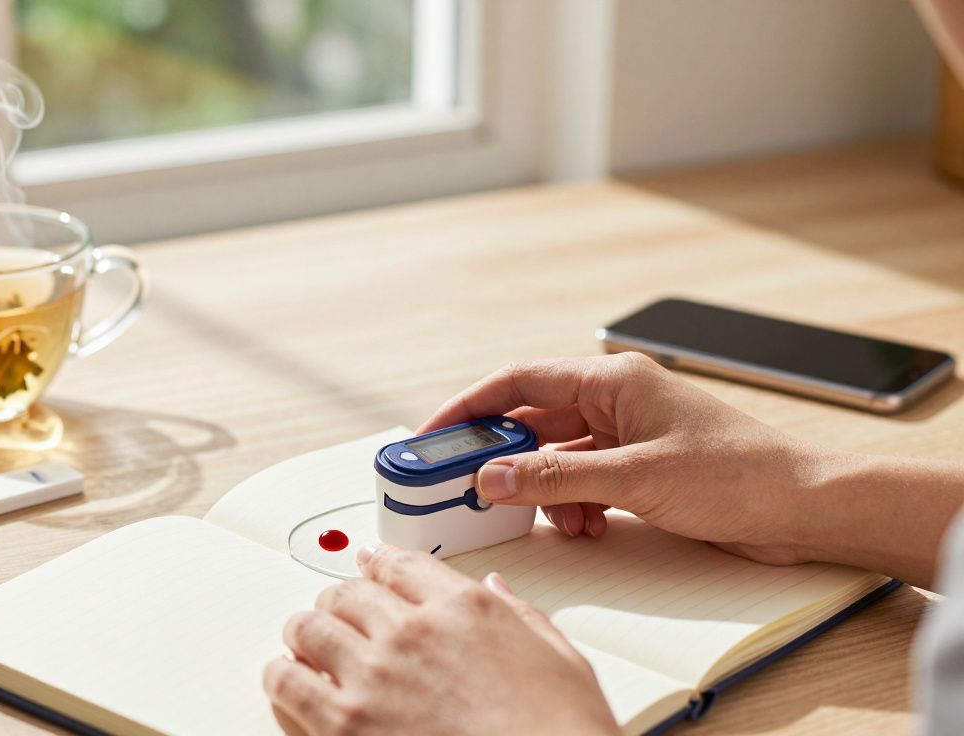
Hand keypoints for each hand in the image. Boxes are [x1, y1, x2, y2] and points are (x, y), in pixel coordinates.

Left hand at [263, 545, 618, 735]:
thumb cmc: (561, 734)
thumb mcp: (560, 660)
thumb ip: (520, 616)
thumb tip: (498, 589)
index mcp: (465, 608)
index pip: (399, 564)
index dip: (376, 563)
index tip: (366, 567)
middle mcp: (412, 631)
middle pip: (347, 592)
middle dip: (341, 603)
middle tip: (338, 616)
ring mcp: (374, 677)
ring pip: (308, 627)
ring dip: (306, 635)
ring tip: (305, 647)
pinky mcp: (345, 725)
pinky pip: (287, 682)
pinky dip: (282, 677)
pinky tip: (288, 681)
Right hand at [419, 353, 831, 565]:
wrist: (805, 507)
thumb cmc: (739, 475)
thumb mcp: (634, 478)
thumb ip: (555, 477)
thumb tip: (492, 476)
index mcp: (612, 380)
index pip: (518, 381)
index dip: (469, 406)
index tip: (434, 434)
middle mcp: (615, 400)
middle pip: (533, 422)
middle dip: (506, 458)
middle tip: (474, 487)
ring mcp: (628, 434)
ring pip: (557, 458)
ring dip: (547, 492)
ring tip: (561, 520)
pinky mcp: (640, 467)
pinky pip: (584, 480)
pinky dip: (575, 505)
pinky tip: (590, 526)